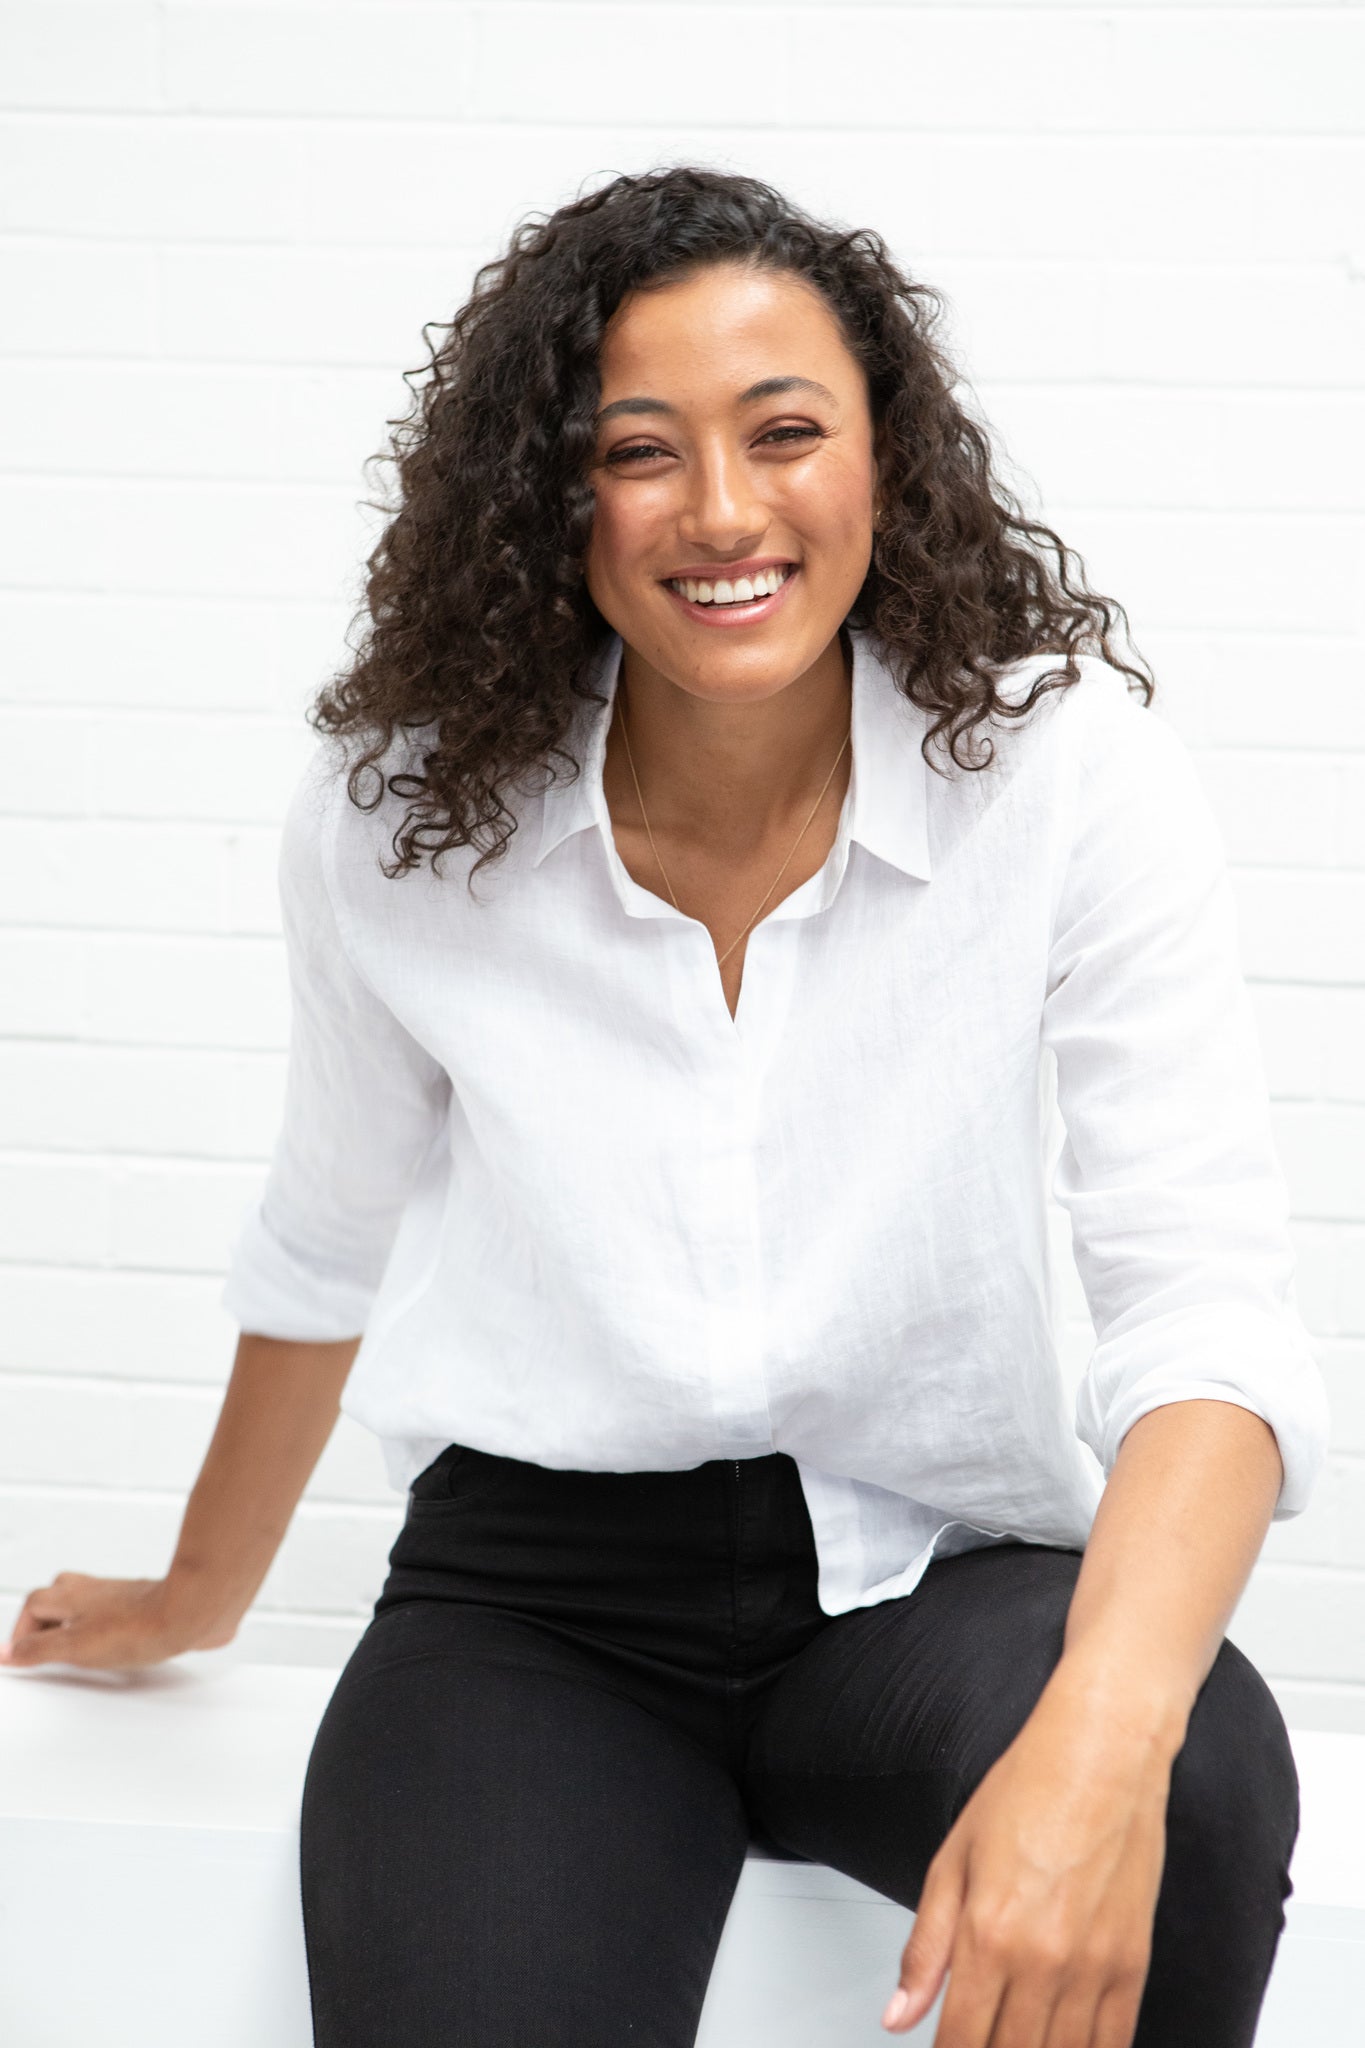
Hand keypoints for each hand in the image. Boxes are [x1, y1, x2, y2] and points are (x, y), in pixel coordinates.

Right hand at [0, 1572, 239, 1671]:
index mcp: (72, 1594)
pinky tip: (115, 1651)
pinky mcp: (147, 1609)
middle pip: (59, 1598)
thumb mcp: (74, 1646)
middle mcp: (95, 1591)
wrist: (192, 1614)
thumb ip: (37, 1650)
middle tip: (42, 1650)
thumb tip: (5, 1653)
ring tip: (74, 1653)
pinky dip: (107, 1633)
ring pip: (88, 1607)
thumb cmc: (138, 1627)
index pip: (34, 1605)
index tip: (19, 1656)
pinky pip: (118, 1618)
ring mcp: (122, 1598)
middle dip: (47, 1624)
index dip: (23, 1632)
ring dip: (77, 1628)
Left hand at [881, 1668, 1172, 2046]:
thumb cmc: (1027, 1791)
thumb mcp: (952, 1861)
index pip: (960, 2040)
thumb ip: (925, 1947)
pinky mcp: (1133, 1964)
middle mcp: (1041, 1960)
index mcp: (987, 1934)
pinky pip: (1112, 2042)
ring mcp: (1092, 1968)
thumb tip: (898, 2014)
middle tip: (977, 2046)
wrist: (1101, 1755)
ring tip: (1017, 2043)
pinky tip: (1067, 2047)